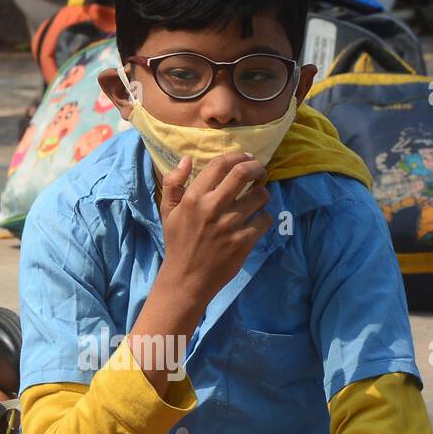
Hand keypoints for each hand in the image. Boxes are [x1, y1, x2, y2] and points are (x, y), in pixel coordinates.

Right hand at [156, 152, 272, 311]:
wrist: (186, 277)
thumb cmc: (178, 242)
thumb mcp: (167, 211)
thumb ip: (173, 183)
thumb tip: (187, 159)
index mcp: (194, 198)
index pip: (219, 165)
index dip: (237, 156)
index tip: (245, 157)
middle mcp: (212, 208)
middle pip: (243, 173)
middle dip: (256, 167)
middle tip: (260, 170)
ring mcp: (230, 225)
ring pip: (260, 196)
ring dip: (262, 193)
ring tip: (258, 197)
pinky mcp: (244, 242)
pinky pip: (264, 220)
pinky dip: (263, 218)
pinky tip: (256, 220)